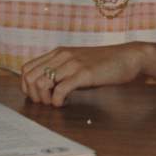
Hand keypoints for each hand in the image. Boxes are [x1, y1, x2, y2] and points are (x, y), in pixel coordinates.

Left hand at [20, 43, 148, 106]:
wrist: (128, 57)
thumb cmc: (104, 64)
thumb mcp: (78, 63)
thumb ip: (62, 71)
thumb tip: (46, 89)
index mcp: (59, 52)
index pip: (27, 69)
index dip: (27, 86)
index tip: (39, 96)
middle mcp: (62, 55)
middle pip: (30, 77)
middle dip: (34, 95)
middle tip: (47, 102)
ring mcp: (73, 63)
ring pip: (41, 83)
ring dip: (44, 99)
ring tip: (55, 103)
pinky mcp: (84, 73)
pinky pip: (60, 90)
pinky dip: (57, 101)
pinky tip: (65, 103)